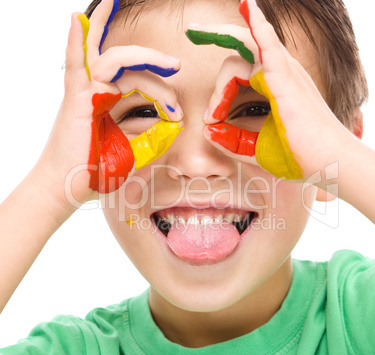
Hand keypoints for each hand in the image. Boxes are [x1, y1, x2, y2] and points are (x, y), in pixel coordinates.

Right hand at [34, 0, 182, 209]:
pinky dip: (76, 41)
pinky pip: (75, 66)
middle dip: (155, 62)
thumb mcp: (133, 149)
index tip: (178, 114)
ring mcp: (85, 93)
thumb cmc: (96, 170)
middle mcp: (97, 91)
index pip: (137, 80)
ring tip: (169, 64)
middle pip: (128, 64)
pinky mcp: (76, 101)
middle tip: (176, 65)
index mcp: (110, 101)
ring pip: (114, 62)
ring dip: (142, 57)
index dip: (162, 92)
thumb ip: (151, 135)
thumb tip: (175, 123)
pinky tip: (78, 19)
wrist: (69, 188)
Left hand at [186, 0, 351, 180]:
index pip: (238, 71)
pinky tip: (247, 5)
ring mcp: (284, 72)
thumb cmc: (299, 156)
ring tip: (195, 31)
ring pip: (243, 49)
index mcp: (274, 85)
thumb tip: (208, 132)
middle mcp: (279, 73)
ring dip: (219, 40)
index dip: (218, 92)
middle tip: (192, 32)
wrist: (328, 164)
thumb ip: (232, 140)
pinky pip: (268, 45)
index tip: (211, 118)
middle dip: (215, 39)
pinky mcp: (285, 79)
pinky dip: (258, 25)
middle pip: (239, 52)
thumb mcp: (255, 148)